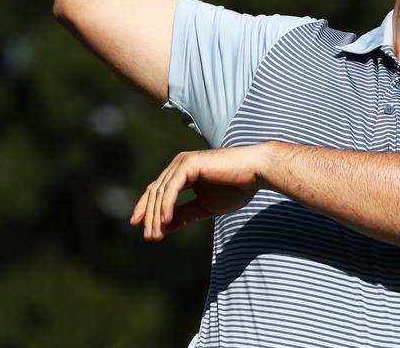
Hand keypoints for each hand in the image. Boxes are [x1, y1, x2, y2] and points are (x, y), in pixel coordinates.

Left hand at [129, 146, 266, 240]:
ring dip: (155, 216)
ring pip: (160, 192)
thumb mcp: (205, 207)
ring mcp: (182, 163)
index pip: (158, 192)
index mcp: (182, 173)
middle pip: (154, 192)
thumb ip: (185, 214)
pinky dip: (166, 206)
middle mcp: (179, 165)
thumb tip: (164, 227)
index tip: (143, 231)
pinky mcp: (189, 164)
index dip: (147, 211)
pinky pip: (172, 189)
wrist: (256, 173)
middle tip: (149, 238)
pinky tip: (165, 222)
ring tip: (155, 235)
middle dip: (149, 217)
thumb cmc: (236, 188)